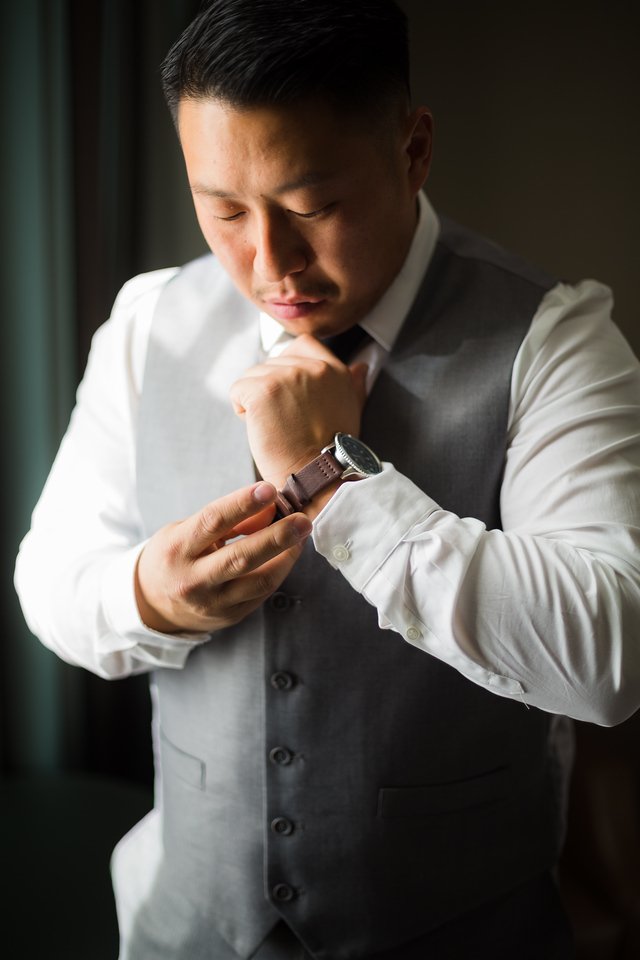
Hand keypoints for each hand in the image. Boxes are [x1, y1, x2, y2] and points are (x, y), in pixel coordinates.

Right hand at [134, 481, 310, 633]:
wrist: (153, 603)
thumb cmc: (175, 555)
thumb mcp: (187, 530)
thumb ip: (225, 520)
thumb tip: (269, 506)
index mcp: (177, 549)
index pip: (213, 522)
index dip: (243, 504)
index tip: (269, 490)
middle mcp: (193, 579)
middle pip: (241, 557)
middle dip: (277, 537)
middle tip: (303, 520)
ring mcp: (212, 603)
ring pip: (259, 581)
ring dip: (286, 556)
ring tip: (301, 535)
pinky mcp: (230, 616)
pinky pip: (262, 593)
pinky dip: (279, 570)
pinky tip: (288, 553)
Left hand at [230, 334, 367, 487]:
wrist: (315, 475)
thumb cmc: (329, 449)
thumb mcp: (350, 410)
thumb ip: (352, 384)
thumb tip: (361, 366)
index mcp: (333, 369)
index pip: (303, 344)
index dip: (288, 365)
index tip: (288, 393)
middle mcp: (311, 366)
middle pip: (272, 362)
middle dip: (271, 389)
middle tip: (285, 420)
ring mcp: (286, 376)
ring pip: (253, 376)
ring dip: (255, 400)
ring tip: (275, 426)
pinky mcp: (263, 390)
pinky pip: (238, 390)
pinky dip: (242, 410)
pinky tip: (261, 429)